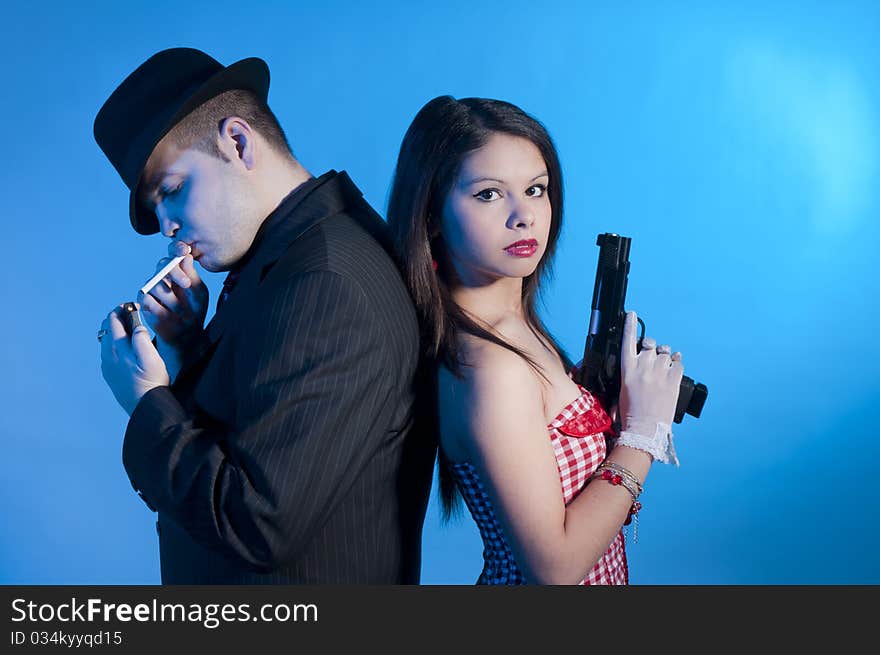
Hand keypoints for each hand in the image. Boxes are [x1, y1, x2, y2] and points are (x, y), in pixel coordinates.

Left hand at [99, 305, 169, 414]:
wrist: (146, 406)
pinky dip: (114, 344)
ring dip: (114, 332)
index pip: (113, 322)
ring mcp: (107, 367)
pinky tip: (124, 348)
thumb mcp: (151, 356)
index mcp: (117, 348)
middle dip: (115, 319)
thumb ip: (141, 338)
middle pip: (106, 330)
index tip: (129, 306)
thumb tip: (136, 326)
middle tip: (128, 314)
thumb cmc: (152, 381)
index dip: (120, 311)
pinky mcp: (110, 376)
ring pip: (105, 342)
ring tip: (127, 329)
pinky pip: (108, 353)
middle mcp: (108, 356)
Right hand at [138, 253, 207, 349]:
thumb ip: (192, 275)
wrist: (186, 332)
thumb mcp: (198, 293)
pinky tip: (169, 315)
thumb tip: (186, 256)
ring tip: (182, 311)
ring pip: (156, 284)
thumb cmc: (194, 310)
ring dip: (172, 299)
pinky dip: (160, 308)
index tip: (184, 252)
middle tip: (187, 284)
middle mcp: (162, 277)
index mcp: (177, 272)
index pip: (173, 256)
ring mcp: (151, 289)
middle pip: (162, 266)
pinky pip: (147, 299)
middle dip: (175, 273)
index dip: (177, 251)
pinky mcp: (143, 302)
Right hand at [618, 311, 683, 433]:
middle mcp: (643, 368)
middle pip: (650, 345)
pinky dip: (677, 364)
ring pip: (665, 354)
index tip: (631, 314)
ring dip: (665, 358)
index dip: (629, 326)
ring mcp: (658, 374)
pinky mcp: (673, 381)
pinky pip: (678, 363)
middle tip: (654, 358)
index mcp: (627, 370)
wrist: (644, 429)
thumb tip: (641, 361)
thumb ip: (632, 371)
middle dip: (652, 349)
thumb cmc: (630, 412)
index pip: (627, 341)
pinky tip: (674, 370)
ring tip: (664, 370)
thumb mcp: (623, 389)